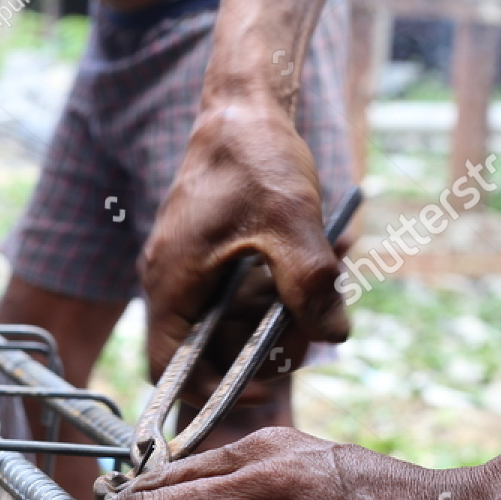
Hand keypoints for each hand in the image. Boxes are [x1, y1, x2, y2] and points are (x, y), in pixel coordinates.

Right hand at [142, 101, 348, 391]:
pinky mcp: (208, 257)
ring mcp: (187, 269)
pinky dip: (272, 294)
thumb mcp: (292, 224)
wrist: (243, 107)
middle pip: (204, 351)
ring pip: (226, 324)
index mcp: (171, 283)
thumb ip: (310, 285)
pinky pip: (235, 295)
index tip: (260, 386)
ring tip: (319, 295)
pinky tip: (313, 267)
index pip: (168, 370)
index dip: (210, 392)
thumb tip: (332, 335)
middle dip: (256, 352)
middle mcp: (169, 281)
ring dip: (272, 320)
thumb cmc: (255, 158)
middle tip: (304, 335)